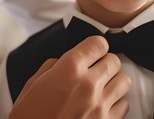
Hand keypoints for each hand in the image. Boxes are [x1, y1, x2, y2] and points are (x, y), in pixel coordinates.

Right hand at [8, 35, 130, 118]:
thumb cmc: (29, 118)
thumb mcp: (31, 87)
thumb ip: (51, 68)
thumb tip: (61, 62)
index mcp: (68, 69)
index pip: (98, 43)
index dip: (94, 47)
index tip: (91, 52)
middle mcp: (88, 84)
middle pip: (114, 60)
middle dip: (104, 63)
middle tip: (94, 71)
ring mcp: (100, 105)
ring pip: (124, 81)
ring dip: (113, 82)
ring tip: (101, 88)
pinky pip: (124, 105)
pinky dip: (116, 104)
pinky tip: (102, 106)